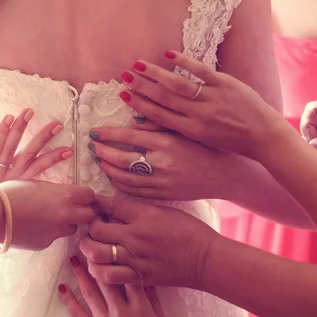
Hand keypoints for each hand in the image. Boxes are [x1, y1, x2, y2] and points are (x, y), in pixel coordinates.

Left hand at [0, 108, 72, 182]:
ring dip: (21, 128)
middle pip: (28, 155)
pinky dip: (1, 131)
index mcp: (14, 184)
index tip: (68, 150)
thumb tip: (31, 170)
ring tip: (29, 112)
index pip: (38, 169)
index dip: (53, 158)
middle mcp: (7, 179)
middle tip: (57, 125)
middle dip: (43, 139)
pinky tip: (9, 118)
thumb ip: (14, 182)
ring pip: (11, 148)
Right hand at [0, 181, 95, 249]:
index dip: (86, 197)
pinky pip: (54, 237)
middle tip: (73, 210)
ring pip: (72, 229)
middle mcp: (64, 214)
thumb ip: (57, 191)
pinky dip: (48, 233)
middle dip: (83, 213)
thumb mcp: (38, 184)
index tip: (81, 198)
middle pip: (89, 216)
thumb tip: (68, 195)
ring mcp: (56, 231)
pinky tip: (34, 226)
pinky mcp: (45, 243)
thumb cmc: (11, 193)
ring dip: (66, 224)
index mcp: (64, 195)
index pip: (90, 196)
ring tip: (49, 218)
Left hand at [59, 256, 169, 316]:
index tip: (112, 245)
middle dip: (97, 261)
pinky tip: (62, 287)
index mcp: (141, 308)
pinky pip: (78, 314)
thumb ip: (153, 301)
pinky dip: (68, 299)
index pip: (128, 276)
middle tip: (88, 245)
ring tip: (73, 259)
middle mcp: (122, 312)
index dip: (120, 259)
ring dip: (81, 274)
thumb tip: (147, 278)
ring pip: (90, 292)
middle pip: (107, 280)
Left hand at [80, 196, 217, 288]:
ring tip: (91, 246)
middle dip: (88, 226)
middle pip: (96, 230)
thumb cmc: (188, 232)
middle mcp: (135, 237)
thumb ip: (138, 209)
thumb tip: (115, 206)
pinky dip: (98, 270)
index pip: (110, 205)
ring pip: (96, 254)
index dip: (96, 203)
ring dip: (88, 249)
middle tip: (91, 226)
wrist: (205, 259)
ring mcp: (135, 259)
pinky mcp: (138, 277)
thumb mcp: (164, 210)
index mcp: (143, 216)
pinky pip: (108, 276)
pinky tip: (100, 265)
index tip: (92, 204)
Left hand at [88, 126, 231, 199]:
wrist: (223, 175)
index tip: (94, 132)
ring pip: (123, 178)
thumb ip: (157, 124)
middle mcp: (161, 163)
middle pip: (120, 159)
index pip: (127, 136)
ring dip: (108, 169)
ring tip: (100, 160)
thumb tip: (131, 120)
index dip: (107, 134)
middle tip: (93, 147)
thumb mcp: (183, 130)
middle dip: (102, 152)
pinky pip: (133, 191)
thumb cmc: (203, 147)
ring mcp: (161, 182)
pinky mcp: (162, 195)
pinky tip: (114, 176)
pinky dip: (119, 184)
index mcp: (166, 142)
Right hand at [119, 51, 282, 159]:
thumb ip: (178, 128)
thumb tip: (151, 121)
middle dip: (141, 87)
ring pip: (178, 84)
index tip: (123, 95)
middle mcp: (198, 114)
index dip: (139, 104)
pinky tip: (169, 54)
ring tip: (139, 64)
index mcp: (191, 130)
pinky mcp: (225, 84)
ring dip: (156, 73)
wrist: (262, 135)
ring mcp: (211, 97)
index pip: (158, 115)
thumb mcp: (202, 141)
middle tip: (124, 76)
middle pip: (164, 98)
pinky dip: (185, 62)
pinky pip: (201, 71)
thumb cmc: (230, 141)